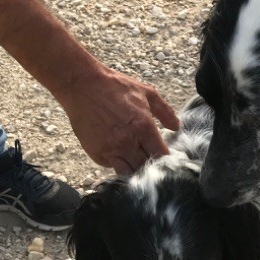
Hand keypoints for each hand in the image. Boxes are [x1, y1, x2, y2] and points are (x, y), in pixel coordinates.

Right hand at [58, 66, 180, 174]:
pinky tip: (120, 153)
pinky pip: (111, 167)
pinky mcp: (96, 153)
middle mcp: (128, 143)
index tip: (166, 158)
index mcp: (144, 128)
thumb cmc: (115, 87)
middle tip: (151, 159)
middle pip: (146, 168)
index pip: (161, 155)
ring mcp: (110, 150)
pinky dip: (118, 163)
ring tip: (136, 159)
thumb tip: (176, 127)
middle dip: (151, 166)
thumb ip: (165, 111)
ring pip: (129, 173)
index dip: (166, 159)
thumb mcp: (146, 93)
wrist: (82, 86)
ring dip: (135, 169)